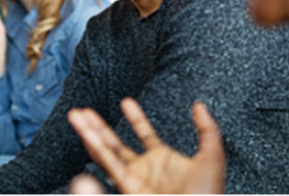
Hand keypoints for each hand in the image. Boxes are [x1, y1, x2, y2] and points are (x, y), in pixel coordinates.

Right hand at [67, 98, 225, 193]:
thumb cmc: (208, 195)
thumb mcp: (212, 158)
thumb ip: (207, 130)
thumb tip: (199, 106)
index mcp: (162, 161)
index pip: (144, 135)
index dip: (136, 118)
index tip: (126, 101)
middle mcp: (144, 171)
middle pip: (114, 145)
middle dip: (98, 127)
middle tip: (81, 111)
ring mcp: (134, 181)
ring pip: (105, 154)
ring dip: (90, 135)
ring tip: (76, 116)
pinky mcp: (129, 189)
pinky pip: (110, 167)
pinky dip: (97, 151)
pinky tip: (87, 137)